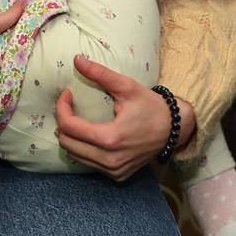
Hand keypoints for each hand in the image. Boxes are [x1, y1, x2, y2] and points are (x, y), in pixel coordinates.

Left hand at [54, 56, 195, 180]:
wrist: (173, 130)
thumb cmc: (151, 106)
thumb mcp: (127, 86)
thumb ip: (100, 73)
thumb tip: (76, 59)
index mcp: (111, 138)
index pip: (69, 127)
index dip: (62, 108)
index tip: (67, 94)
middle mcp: (110, 159)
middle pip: (67, 143)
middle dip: (62, 121)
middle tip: (68, 105)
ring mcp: (113, 171)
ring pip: (74, 155)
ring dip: (69, 136)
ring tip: (74, 118)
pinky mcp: (117, 175)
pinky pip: (88, 163)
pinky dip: (81, 148)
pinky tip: (86, 134)